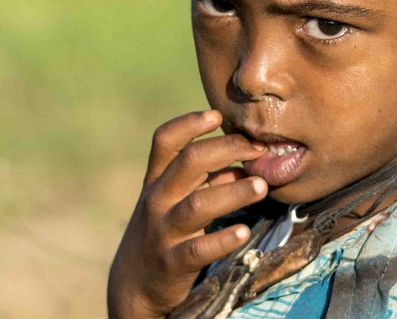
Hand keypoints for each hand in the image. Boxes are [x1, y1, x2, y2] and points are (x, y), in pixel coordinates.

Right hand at [107, 110, 268, 318]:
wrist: (135, 282)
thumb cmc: (167, 228)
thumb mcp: (179, 199)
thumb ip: (209, 178)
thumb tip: (247, 161)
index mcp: (157, 179)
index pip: (165, 140)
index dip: (189, 123)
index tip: (217, 114)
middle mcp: (157, 199)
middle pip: (188, 163)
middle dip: (226, 149)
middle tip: (259, 148)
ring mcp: (163, 230)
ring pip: (198, 204)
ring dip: (233, 192)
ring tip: (261, 186)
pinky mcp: (173, 262)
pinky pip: (199, 249)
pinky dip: (223, 239)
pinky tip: (244, 232)